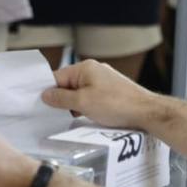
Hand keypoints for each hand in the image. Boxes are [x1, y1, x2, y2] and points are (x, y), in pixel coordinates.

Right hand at [42, 59, 158, 128]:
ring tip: (70, 118)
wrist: (146, 112)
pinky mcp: (111, 91)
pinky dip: (86, 106)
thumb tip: (46, 95)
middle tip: (53, 115)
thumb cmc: (116, 104)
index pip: (57, 77)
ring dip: (74, 105)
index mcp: (85, 68)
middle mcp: (94, 70)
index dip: (49, 91)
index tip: (40, 105)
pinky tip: (85, 117)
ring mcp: (104, 81)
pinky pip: (91, 97)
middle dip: (62, 99)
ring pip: (80, 92)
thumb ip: (61, 98)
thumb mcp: (82, 103)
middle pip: (68, 84)